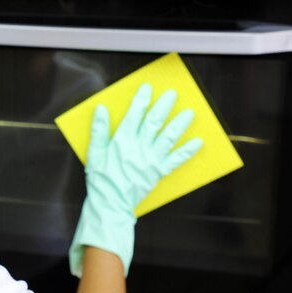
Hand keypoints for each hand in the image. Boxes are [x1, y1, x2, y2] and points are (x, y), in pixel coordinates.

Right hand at [69, 83, 202, 276]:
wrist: (110, 204)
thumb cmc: (101, 180)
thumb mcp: (94, 153)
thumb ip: (98, 130)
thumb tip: (101, 109)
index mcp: (122, 141)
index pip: (134, 115)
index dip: (141, 100)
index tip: (148, 88)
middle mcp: (138, 147)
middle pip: (154, 122)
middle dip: (164, 106)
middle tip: (173, 94)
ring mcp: (150, 160)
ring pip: (168, 137)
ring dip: (179, 124)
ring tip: (189, 113)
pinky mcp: (158, 172)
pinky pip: (175, 160)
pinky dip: (187, 151)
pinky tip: (197, 143)